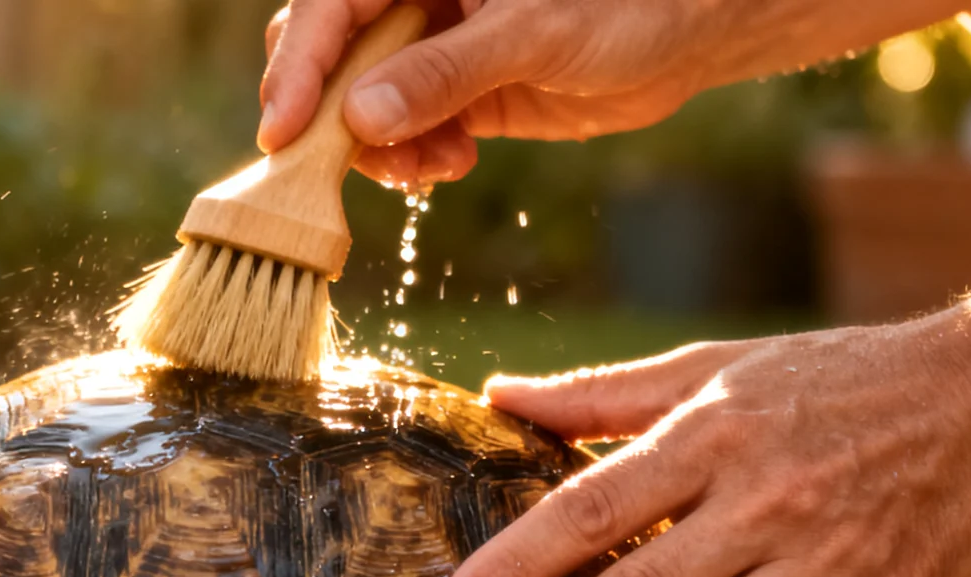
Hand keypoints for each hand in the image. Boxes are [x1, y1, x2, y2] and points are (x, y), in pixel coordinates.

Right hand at [260, 0, 724, 186]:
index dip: (298, 68)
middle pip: (325, 54)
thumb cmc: (624, 3)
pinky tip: (450, 163)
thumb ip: (445, 73)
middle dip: (330, 117)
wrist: (686, 32)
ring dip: (378, 149)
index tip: (284, 134)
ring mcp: (428, 45)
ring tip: (430, 167)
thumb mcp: (533, 34)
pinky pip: (400, 131)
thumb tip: (361, 118)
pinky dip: (412, 158)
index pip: (328, 7)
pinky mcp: (450, 90)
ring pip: (357, 104)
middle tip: (344, 167)